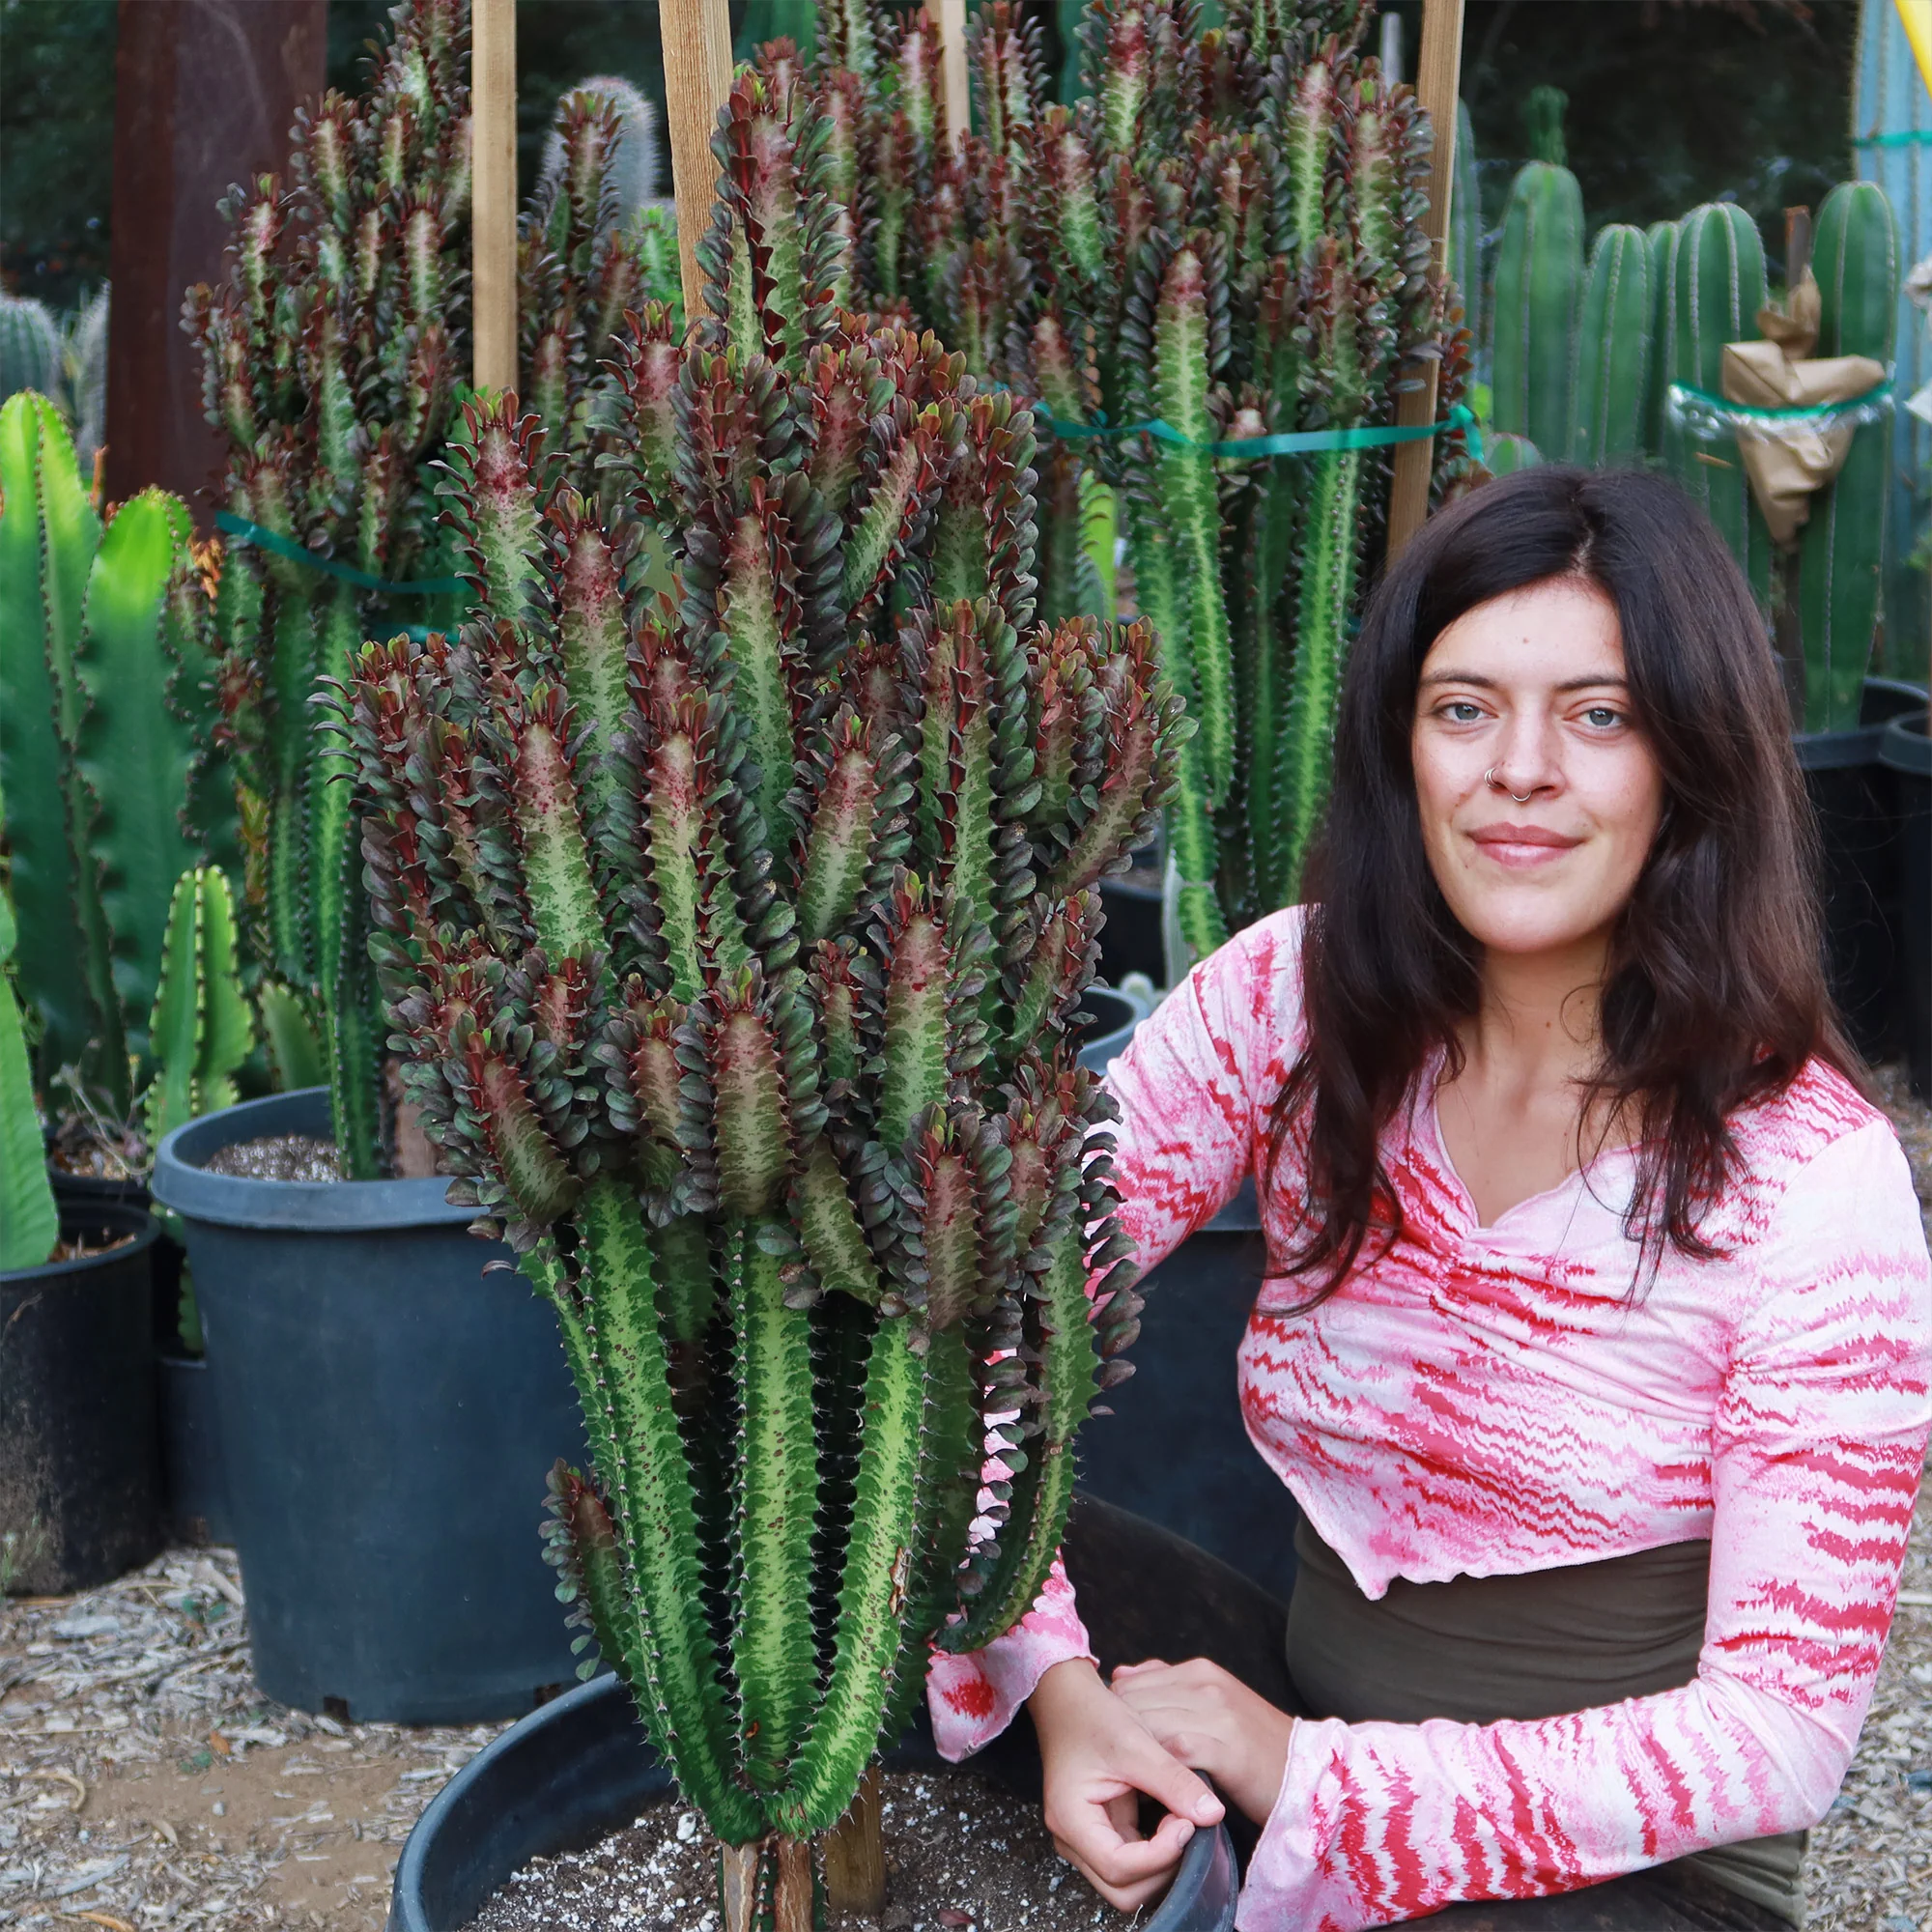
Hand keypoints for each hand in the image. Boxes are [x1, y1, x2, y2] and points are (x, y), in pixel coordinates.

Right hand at [1027, 1657, 1226, 1912]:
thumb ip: (1174, 1782)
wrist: (1069, 1698)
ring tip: (1179, 1817)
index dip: (1160, 1854)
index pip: (1119, 1868)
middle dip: (1162, 1866)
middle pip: (1123, 1889)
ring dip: (1161, 1860)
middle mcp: (1072, 1840)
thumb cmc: (1092, 1716)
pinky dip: (1157, 1848)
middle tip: (1184, 1823)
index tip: (1186, 1822)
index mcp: (1071, 1820)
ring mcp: (1085, 1840)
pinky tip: (1171, 1815)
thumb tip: (1213, 1814)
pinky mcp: (1101, 1832)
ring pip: (1129, 1882)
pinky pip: (1132, 1860)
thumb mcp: (1136, 1745)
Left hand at [1110, 1657, 1296, 1826]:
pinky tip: (1153, 1787)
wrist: (1309, 1775)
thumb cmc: (1255, 1747)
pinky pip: (1175, 1753)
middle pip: (1134, 1704)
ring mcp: (1217, 1713)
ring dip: (1135, 1755)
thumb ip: (1167, 1686)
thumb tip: (1121, 1673)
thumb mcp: (1211, 1704)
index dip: (1115, 1717)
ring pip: (1150, 1726)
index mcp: (1200, 1671)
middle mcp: (1207, 1684)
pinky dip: (1158, 1770)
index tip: (1113, 1745)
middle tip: (1115, 1767)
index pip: (1131, 1683)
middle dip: (1119, 1736)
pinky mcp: (1227, 1747)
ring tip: (1129, 1780)